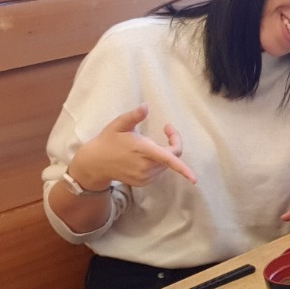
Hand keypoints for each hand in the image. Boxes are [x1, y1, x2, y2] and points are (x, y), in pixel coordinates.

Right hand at [70, 104, 196, 188]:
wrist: (95, 163)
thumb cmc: (108, 140)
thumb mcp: (118, 124)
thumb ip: (133, 116)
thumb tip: (145, 106)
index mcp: (143, 151)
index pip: (168, 159)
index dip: (183, 169)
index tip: (194, 179)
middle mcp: (145, 167)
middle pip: (172, 158)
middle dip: (173, 143)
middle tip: (166, 129)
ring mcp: (144, 177)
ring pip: (166, 165)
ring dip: (165, 154)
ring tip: (149, 144)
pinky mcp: (143, 182)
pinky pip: (159, 171)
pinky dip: (158, 163)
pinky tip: (143, 157)